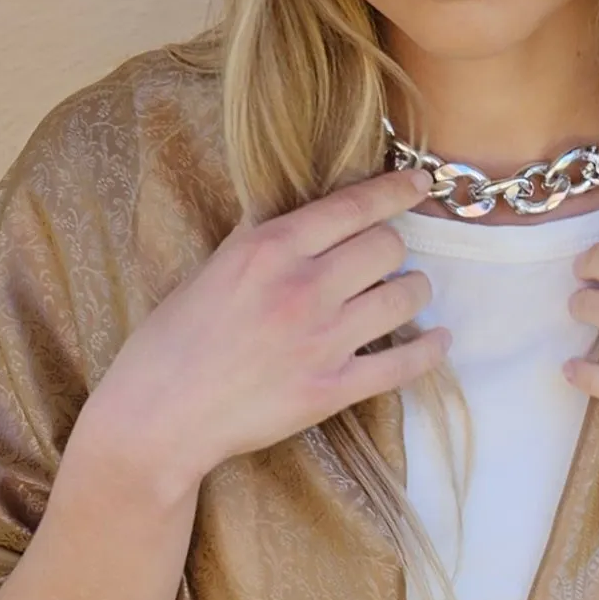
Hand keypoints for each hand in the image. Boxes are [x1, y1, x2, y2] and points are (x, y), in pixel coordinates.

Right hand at [81, 165, 449, 490]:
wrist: (159, 416)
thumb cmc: (171, 341)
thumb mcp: (212, 269)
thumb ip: (263, 240)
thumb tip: (305, 212)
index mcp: (269, 250)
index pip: (353, 207)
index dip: (396, 190)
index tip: (419, 183)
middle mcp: (303, 288)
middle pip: (387, 247)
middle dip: (392, 247)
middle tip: (384, 257)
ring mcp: (322, 341)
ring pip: (404, 297)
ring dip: (414, 291)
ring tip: (408, 292)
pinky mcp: (331, 389)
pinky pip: (403, 364)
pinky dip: (429, 350)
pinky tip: (439, 341)